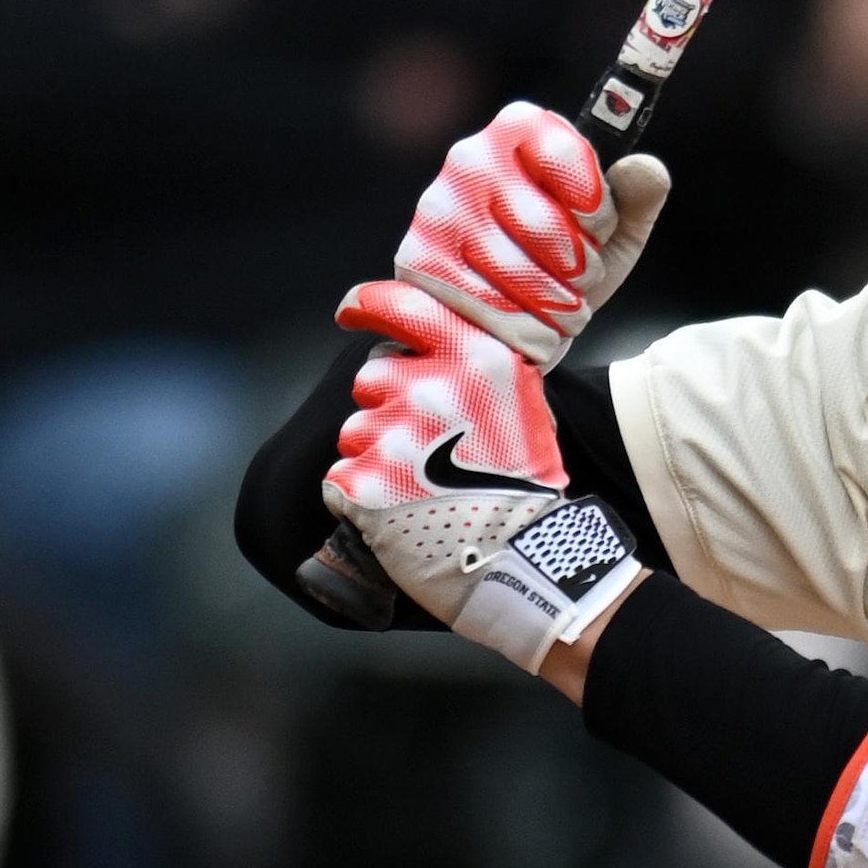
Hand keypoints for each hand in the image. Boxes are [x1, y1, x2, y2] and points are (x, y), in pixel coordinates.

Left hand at [326, 282, 643, 669]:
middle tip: (426, 445)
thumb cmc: (527, 489)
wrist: (525, 561)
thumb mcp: (522, 405)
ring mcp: (394, 436)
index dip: (367, 305)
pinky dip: (360, 498)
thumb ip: (476, 368)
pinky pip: (340, 479)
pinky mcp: (365, 484)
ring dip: (375, 456)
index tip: (351, 312)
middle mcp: (430, 388)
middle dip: (387, 407)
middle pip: (371, 379)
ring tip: (420, 486)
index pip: (402, 306)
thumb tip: (428, 349)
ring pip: (353, 433)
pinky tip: (399, 512)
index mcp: (474, 359)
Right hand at [395, 99, 669, 369]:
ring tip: (551, 303)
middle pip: (549, 227)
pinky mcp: (418, 263)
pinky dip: (527, 333)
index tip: (595, 228)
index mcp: (520, 130)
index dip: (596, 209)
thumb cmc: (559, 265)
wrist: (500, 324)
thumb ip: (637, 198)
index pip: (568, 157)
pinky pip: (495, 312)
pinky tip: (523, 324)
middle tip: (574, 277)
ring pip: (524, 277)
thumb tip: (645, 169)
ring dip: (557, 308)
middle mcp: (470, 158)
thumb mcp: (613, 233)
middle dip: (581, 270)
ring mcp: (438, 210)